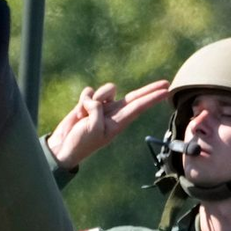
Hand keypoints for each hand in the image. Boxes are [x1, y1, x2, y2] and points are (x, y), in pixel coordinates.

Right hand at [45, 79, 170, 169]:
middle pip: (134, 97)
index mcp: (118, 123)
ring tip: (84, 114)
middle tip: (166, 83)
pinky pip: (89, 92)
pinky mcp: (89, 104)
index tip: (166, 91)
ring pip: (106, 90)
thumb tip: (95, 99)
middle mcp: (113, 114)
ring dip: (96, 97)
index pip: (139, 107)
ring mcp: (102, 108)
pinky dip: (83, 99)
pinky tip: (78, 112)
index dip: (152, 98)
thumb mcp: (93, 128)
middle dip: (149, 90)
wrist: (63, 147)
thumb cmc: (81, 142)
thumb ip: (98, 110)